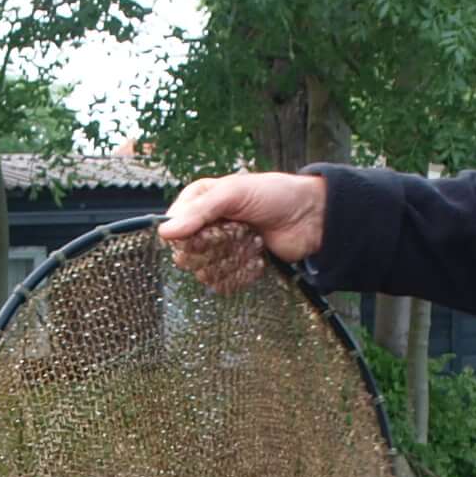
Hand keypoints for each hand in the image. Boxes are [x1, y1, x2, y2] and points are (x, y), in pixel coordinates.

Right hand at [159, 172, 327, 290]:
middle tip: (237, 232)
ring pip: (206, 272)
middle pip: (187, 254)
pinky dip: (243, 271)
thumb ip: (199, 212)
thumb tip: (164, 232)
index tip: (209, 229)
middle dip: (215, 247)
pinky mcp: (235, 268)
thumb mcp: (233, 193)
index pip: (174, 228)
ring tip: (252, 240)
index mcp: (199, 201)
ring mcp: (221, 249)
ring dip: (232, 259)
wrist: (311, 217)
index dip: (189, 233)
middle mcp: (206, 226)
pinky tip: (257, 256)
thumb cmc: (275, 195)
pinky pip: (224, 283)